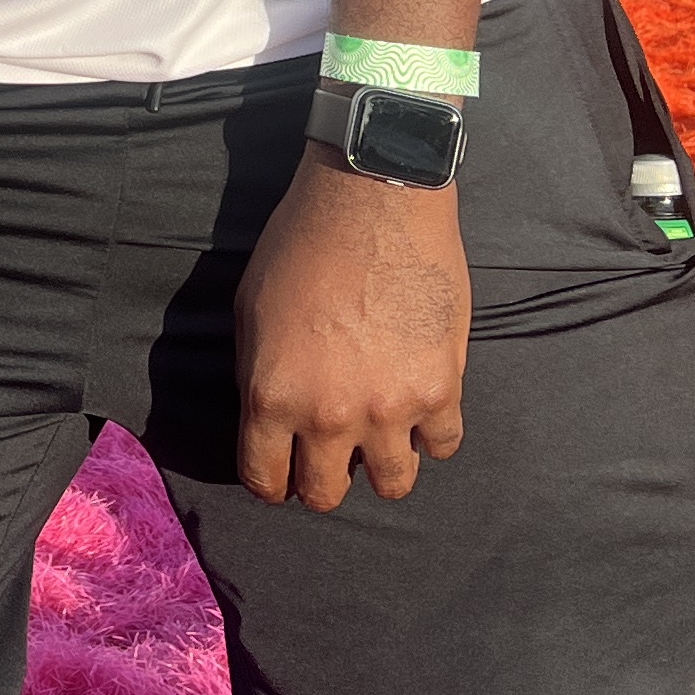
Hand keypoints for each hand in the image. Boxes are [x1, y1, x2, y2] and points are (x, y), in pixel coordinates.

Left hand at [234, 151, 469, 509]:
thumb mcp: (250, 312)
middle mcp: (329, 416)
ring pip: (393, 484)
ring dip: (383, 466)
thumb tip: (271, 417)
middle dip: (323, 481)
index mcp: (272, 397)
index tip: (282, 473)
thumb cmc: (302, 243)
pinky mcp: (441, 388)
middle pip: (325, 495)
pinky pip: (444, 444)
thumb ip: (259, 376)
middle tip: (330, 457)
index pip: (264, 478)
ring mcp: (389, 408)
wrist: (373, 199)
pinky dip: (433, 433)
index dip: (271, 481)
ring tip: (382, 439)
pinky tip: (422, 408)